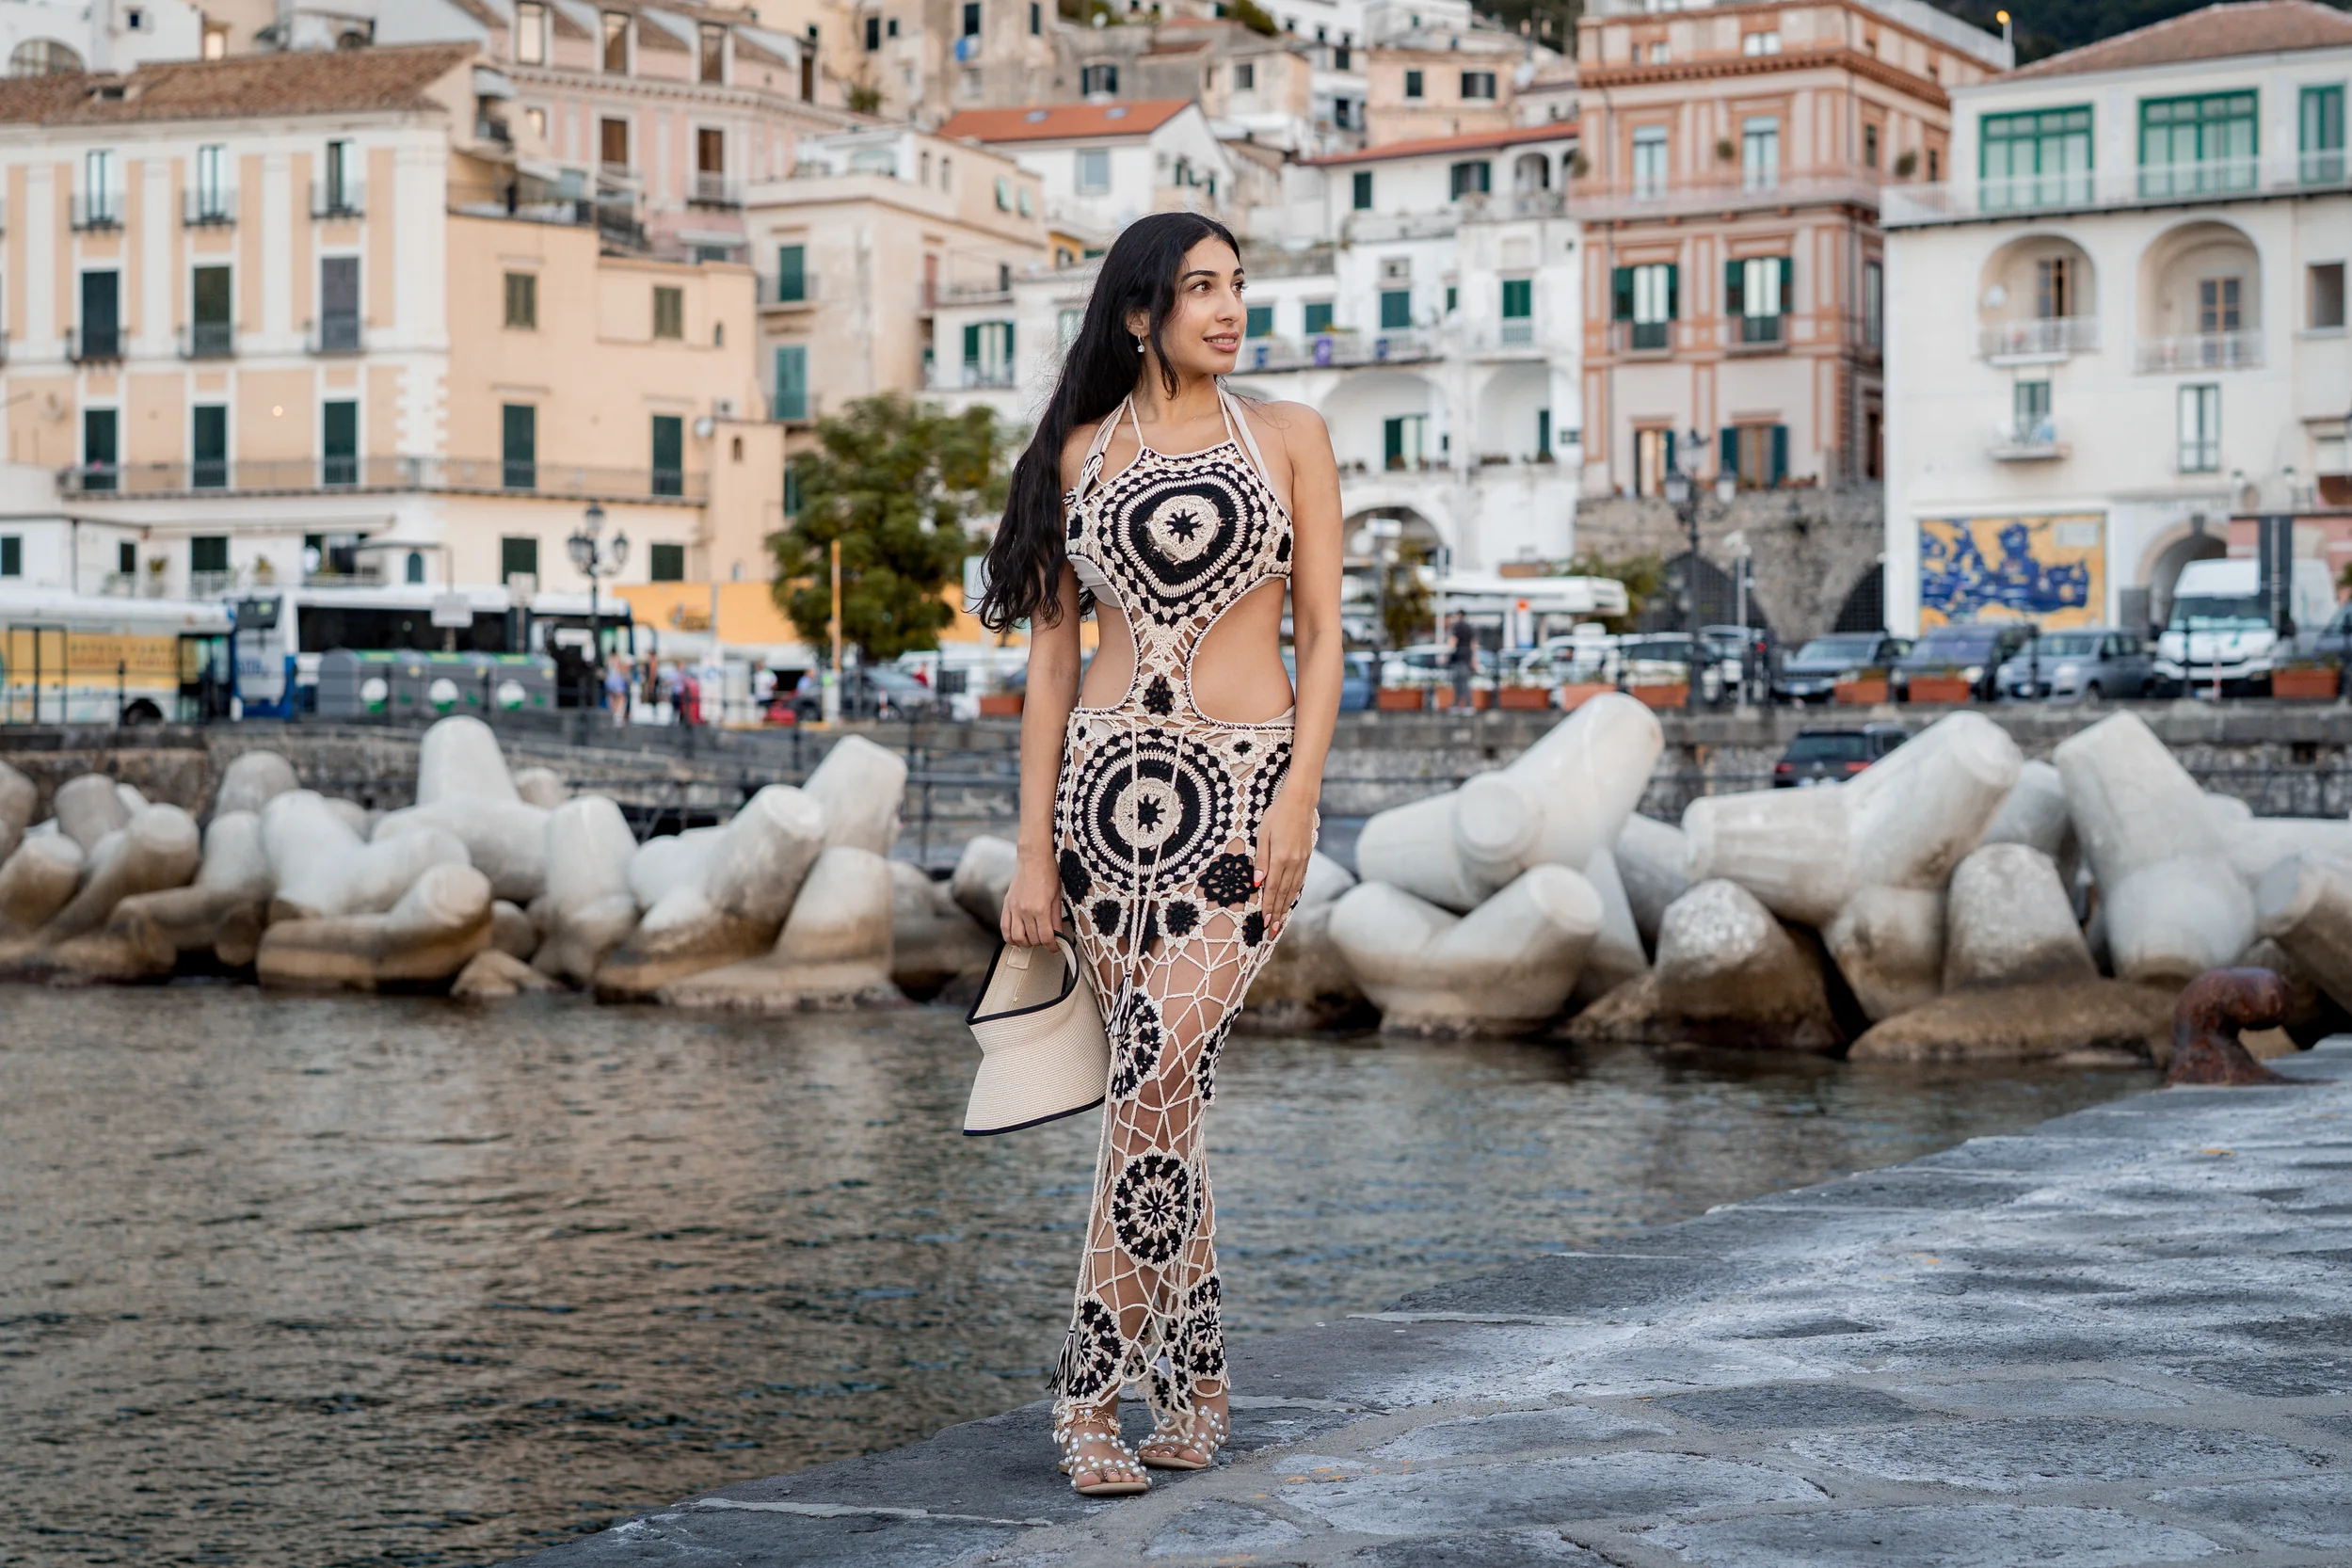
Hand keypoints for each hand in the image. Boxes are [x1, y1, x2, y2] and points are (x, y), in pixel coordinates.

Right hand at [1001, 847, 1062, 948]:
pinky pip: (1004, 928)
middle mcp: (1025, 911)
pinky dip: (1010, 938)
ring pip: (1016, 938)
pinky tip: (1018, 938)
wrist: (1033, 857)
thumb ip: (1056, 918)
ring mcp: (1014, 908)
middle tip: (1047, 940)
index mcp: (1041, 909)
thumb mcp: (1057, 896)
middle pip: (1032, 939)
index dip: (1053, 946)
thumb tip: (1058, 935)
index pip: (1046, 938)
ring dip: (1026, 943)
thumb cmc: (1048, 873)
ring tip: (1034, 939)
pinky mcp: (1007, 905)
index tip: (1056, 947)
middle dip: (1042, 943)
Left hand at [1252, 791, 1316, 935]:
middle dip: (1277, 913)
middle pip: (1284, 893)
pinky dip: (1294, 894)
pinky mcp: (1306, 857)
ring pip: (1294, 889)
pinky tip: (1291, 900)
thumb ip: (1261, 861)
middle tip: (1272, 931)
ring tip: (1281, 921)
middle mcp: (1294, 863)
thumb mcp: (1263, 835)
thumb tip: (1257, 884)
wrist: (1300, 802)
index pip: (1273, 889)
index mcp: (1281, 858)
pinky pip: (1300, 881)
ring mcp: (1302, 861)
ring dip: (1286, 907)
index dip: (1269, 907)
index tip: (1264, 922)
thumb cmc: (1277, 815)